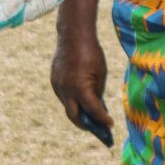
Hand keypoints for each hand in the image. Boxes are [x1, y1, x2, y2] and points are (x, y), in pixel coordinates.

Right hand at [51, 27, 113, 141]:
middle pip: (74, 117)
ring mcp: (57, 86)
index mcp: (80, 88)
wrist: (72, 35)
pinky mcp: (54, 80)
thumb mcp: (100, 73)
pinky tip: (80, 102)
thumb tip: (96, 106)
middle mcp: (66, 90)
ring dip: (78, 113)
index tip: (110, 125)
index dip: (102, 120)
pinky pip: (63, 96)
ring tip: (90, 118)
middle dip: (85, 125)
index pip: (93, 111)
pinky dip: (72, 101)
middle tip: (97, 130)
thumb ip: (97, 91)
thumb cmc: (91, 53)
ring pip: (67, 106)